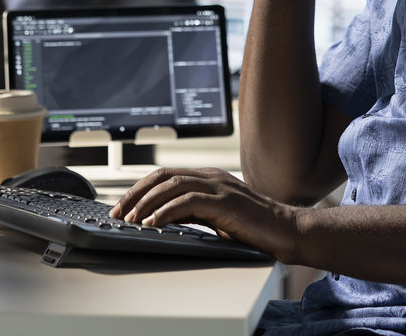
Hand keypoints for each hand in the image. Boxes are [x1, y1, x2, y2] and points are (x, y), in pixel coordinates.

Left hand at [110, 167, 306, 262]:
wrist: (286, 231)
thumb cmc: (254, 227)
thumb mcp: (216, 215)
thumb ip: (193, 210)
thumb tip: (161, 218)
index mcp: (208, 176)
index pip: (165, 174)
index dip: (140, 188)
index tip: (123, 206)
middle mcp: (211, 176)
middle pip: (163, 176)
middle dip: (136, 193)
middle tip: (119, 212)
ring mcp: (219, 186)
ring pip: (172, 185)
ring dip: (147, 202)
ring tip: (132, 219)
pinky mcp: (226, 202)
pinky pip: (188, 201)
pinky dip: (166, 211)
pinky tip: (154, 222)